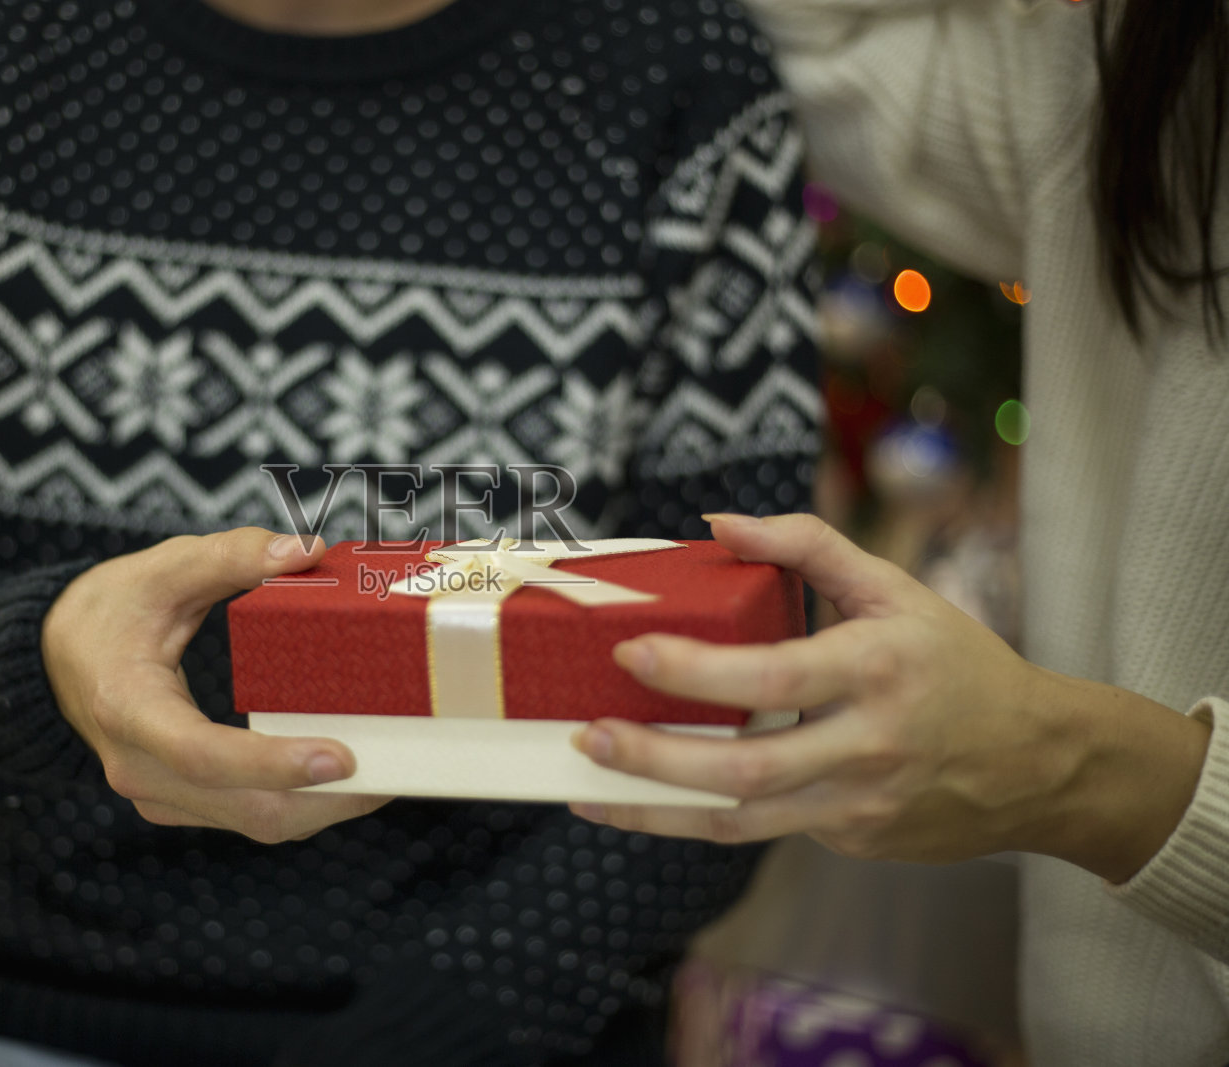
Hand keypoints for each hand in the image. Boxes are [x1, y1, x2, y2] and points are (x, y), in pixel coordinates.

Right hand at [43, 527, 389, 842]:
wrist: (56, 657)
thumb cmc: (111, 609)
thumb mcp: (161, 568)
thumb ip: (228, 555)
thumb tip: (304, 550)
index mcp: (128, 709)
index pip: (202, 754)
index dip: (273, 764)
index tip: (341, 757)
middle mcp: (141, 769)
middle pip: (247, 809)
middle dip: (329, 801)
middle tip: (399, 771)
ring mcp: (161, 795)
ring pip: (256, 823)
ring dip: (327, 809)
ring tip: (393, 774)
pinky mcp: (184, 802)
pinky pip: (251, 815)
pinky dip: (305, 802)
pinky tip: (353, 776)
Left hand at [569, 513, 1209, 881]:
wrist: (1040, 765)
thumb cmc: (955, 664)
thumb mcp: (896, 588)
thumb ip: (807, 547)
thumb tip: (717, 525)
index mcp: (877, 669)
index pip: (773, 678)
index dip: (696, 671)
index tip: (631, 652)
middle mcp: (867, 745)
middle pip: (745, 769)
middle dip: (654, 759)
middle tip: (587, 737)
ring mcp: (859, 804)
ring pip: (741, 822)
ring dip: (655, 811)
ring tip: (587, 789)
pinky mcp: (852, 839)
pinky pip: (766, 828)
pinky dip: (703, 815)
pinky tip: (651, 799)